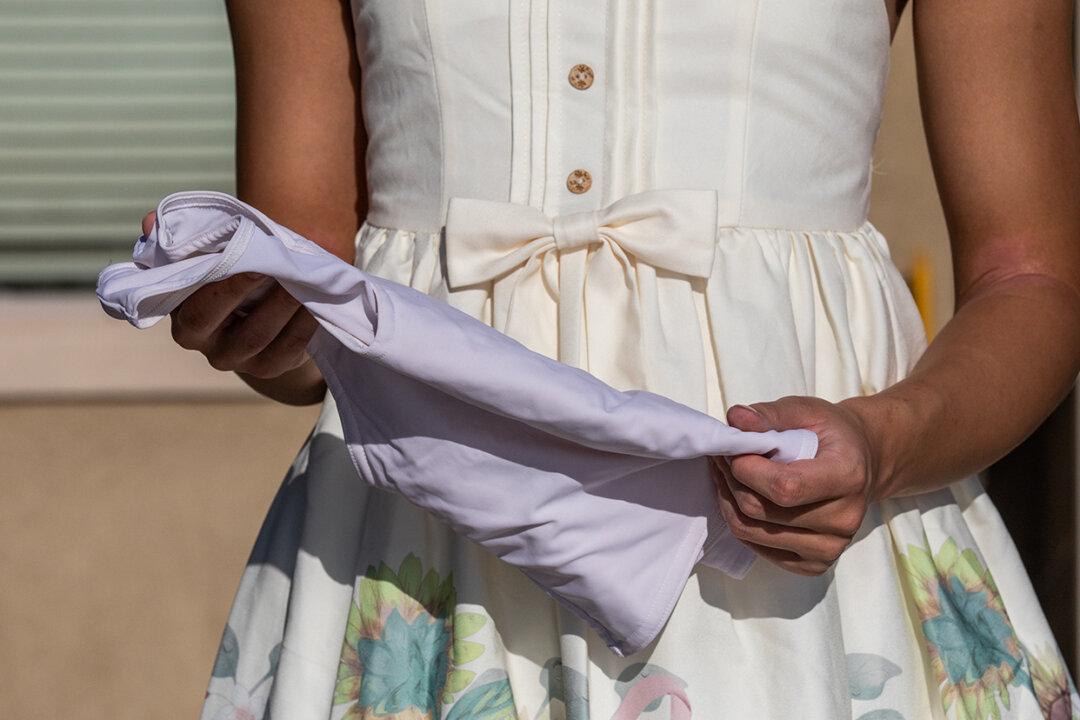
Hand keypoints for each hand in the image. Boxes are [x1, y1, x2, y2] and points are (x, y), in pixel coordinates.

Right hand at [142, 211, 318, 379]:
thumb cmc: (230, 276)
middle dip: (246, 291)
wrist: (264, 312)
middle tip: (273, 265)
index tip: (243, 256)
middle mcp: (205, 345)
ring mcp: (239, 360)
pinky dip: (304, 322)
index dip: (218, 285)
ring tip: (302, 277)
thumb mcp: (207, 257)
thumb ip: (184, 242)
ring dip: (282, 305)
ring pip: (259, 334)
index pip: (193, 306)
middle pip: (224, 323)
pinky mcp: (270, 366)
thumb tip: (148, 222)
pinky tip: (317, 299)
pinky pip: (289, 347)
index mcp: (183, 318)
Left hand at [711, 396, 881, 575]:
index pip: (785, 487)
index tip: (734, 449)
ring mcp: (831, 547)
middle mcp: (844, 519)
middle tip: (724, 457)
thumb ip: (770, 415)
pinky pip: (758, 549)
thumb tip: (735, 419)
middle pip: (762, 512)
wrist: (861, 464)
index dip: (747, 469)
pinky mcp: (815, 565)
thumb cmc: (831, 435)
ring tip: (729, 474)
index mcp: (847, 476)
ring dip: (729, 501)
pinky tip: (743, 497)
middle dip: (732, 481)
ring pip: (752, 532)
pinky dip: (741, 522)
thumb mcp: (806, 411)